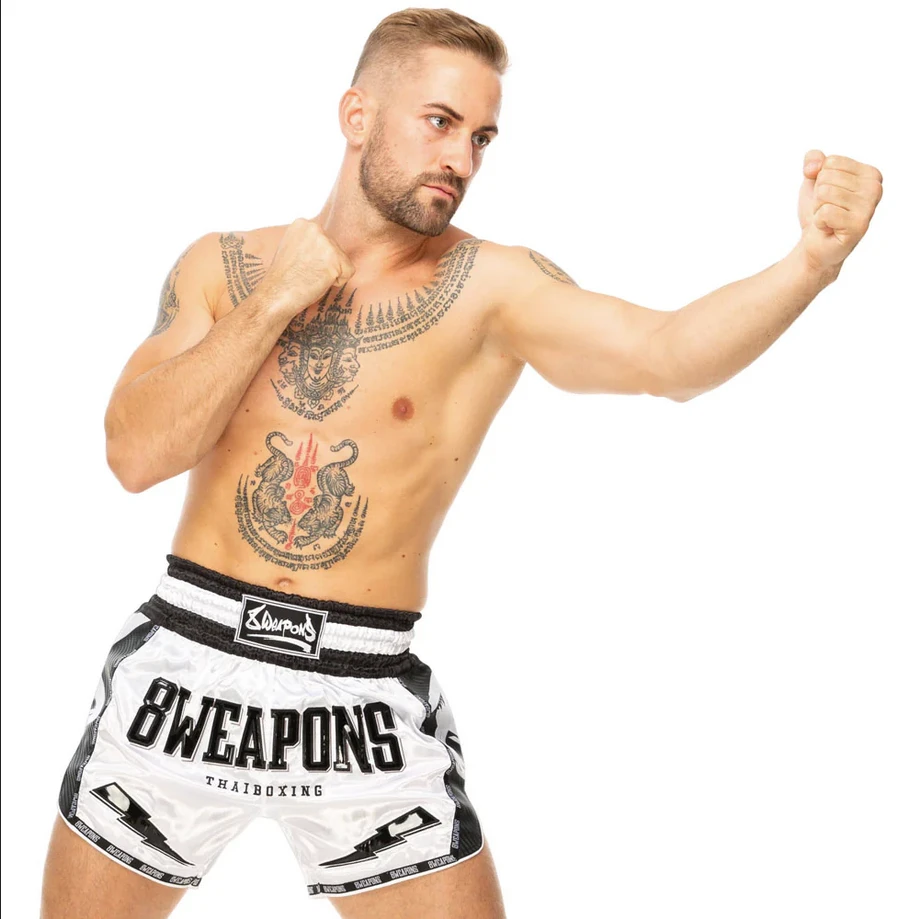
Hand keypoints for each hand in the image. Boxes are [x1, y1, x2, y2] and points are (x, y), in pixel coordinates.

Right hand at [262, 218, 354, 312]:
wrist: (276, 294)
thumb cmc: (284, 277)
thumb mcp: (293, 248)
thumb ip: (309, 243)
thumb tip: (324, 247)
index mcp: (303, 224)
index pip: (326, 242)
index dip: (316, 259)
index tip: (300, 265)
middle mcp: (315, 228)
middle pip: (336, 250)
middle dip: (325, 265)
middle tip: (305, 273)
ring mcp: (325, 243)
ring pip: (343, 261)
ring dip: (330, 274)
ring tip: (310, 277)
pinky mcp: (335, 260)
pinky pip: (349, 273)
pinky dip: (336, 283)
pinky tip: (318, 282)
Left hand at [798, 150, 882, 275]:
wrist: (814, 242)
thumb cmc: (818, 210)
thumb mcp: (813, 179)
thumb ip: (813, 160)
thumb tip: (814, 166)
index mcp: (870, 174)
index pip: (831, 162)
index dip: (820, 180)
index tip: (828, 196)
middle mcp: (875, 188)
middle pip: (827, 177)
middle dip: (818, 195)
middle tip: (827, 209)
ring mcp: (869, 207)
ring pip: (825, 193)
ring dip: (818, 208)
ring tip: (828, 218)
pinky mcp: (859, 226)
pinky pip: (825, 211)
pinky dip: (819, 221)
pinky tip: (828, 228)